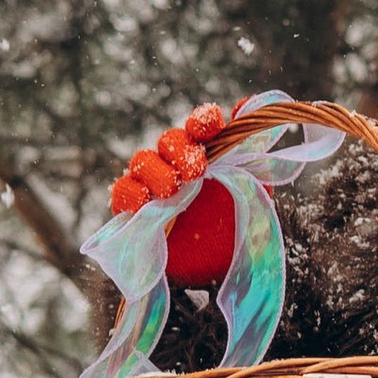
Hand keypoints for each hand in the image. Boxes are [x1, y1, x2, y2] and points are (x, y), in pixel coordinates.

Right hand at [105, 106, 237, 287]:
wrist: (220, 272)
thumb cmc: (239, 227)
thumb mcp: (255, 189)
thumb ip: (252, 152)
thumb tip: (248, 105)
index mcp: (208, 153)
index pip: (200, 125)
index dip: (203, 121)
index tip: (210, 126)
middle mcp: (178, 164)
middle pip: (169, 141)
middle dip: (182, 150)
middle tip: (197, 169)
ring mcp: (154, 186)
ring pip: (143, 161)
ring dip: (157, 171)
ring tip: (172, 190)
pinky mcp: (135, 211)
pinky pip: (122, 191)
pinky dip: (128, 192)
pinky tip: (143, 202)